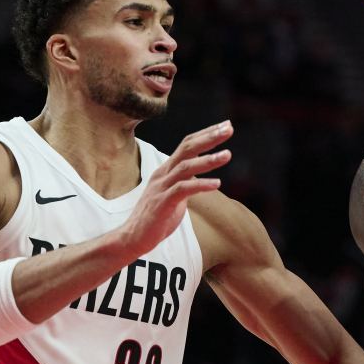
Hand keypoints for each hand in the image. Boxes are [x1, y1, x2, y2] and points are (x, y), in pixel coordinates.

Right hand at [121, 121, 232, 255]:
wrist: (133, 237)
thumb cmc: (156, 218)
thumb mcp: (174, 194)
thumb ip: (185, 182)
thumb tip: (201, 175)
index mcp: (166, 170)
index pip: (187, 144)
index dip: (206, 134)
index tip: (226, 126)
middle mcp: (163, 174)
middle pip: (187, 148)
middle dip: (209, 137)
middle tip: (229, 128)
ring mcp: (162, 187)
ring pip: (186, 167)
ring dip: (208, 160)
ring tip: (228, 155)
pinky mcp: (162, 203)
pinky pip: (183, 189)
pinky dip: (201, 185)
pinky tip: (217, 183)